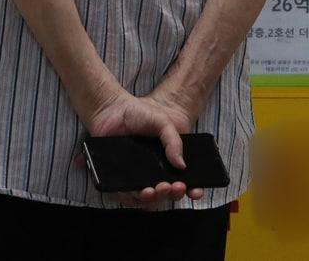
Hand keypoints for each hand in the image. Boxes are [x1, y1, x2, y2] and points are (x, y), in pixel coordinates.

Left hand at [84, 90, 205, 206]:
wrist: (111, 109)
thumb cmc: (138, 114)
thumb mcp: (163, 123)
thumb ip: (174, 142)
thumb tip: (182, 166)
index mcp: (166, 161)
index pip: (182, 181)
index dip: (192, 190)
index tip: (197, 192)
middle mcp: (152, 172)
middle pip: (167, 194)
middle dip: (174, 194)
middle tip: (176, 186)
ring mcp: (136, 177)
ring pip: (148, 199)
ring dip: (155, 199)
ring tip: (155, 189)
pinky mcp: (118, 179)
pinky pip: (126, 196)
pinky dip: (134, 198)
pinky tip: (141, 190)